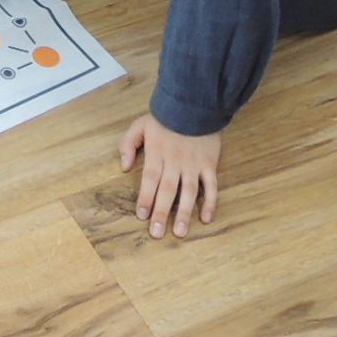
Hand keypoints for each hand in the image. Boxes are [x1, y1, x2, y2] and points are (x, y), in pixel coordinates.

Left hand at [120, 114, 220, 238]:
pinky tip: (207, 219)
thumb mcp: (140, 125)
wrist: (194, 103)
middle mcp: (175, 161)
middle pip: (167, 190)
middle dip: (161, 213)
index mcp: (157, 153)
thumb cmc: (165, 117)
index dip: (145, 198)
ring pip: (189, 192)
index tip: (142, 216)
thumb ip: (127, 144)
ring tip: (180, 232)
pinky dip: (210, 202)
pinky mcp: (210, 164)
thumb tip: (124, 167)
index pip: (150, 179)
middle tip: (157, 234)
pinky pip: (212, 186)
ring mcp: (194, 164)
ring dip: (184, 213)